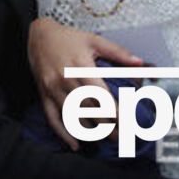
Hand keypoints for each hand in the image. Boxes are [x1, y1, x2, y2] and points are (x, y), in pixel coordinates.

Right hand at [27, 17, 142, 150]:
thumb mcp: (94, 40)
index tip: (127, 125)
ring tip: (105, 139)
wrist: (37, 34)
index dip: (114, 112)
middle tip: (122, 138)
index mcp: (80, 66)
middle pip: (88, 110)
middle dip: (106, 126)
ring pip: (72, 116)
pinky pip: (52, 117)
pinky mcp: (44, 94)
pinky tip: (75, 145)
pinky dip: (63, 133)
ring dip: (89, 131)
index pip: (100, 95)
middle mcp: (65, 79)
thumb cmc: (68, 38)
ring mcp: (53, 88)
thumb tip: (140, 62)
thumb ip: (117, 52)